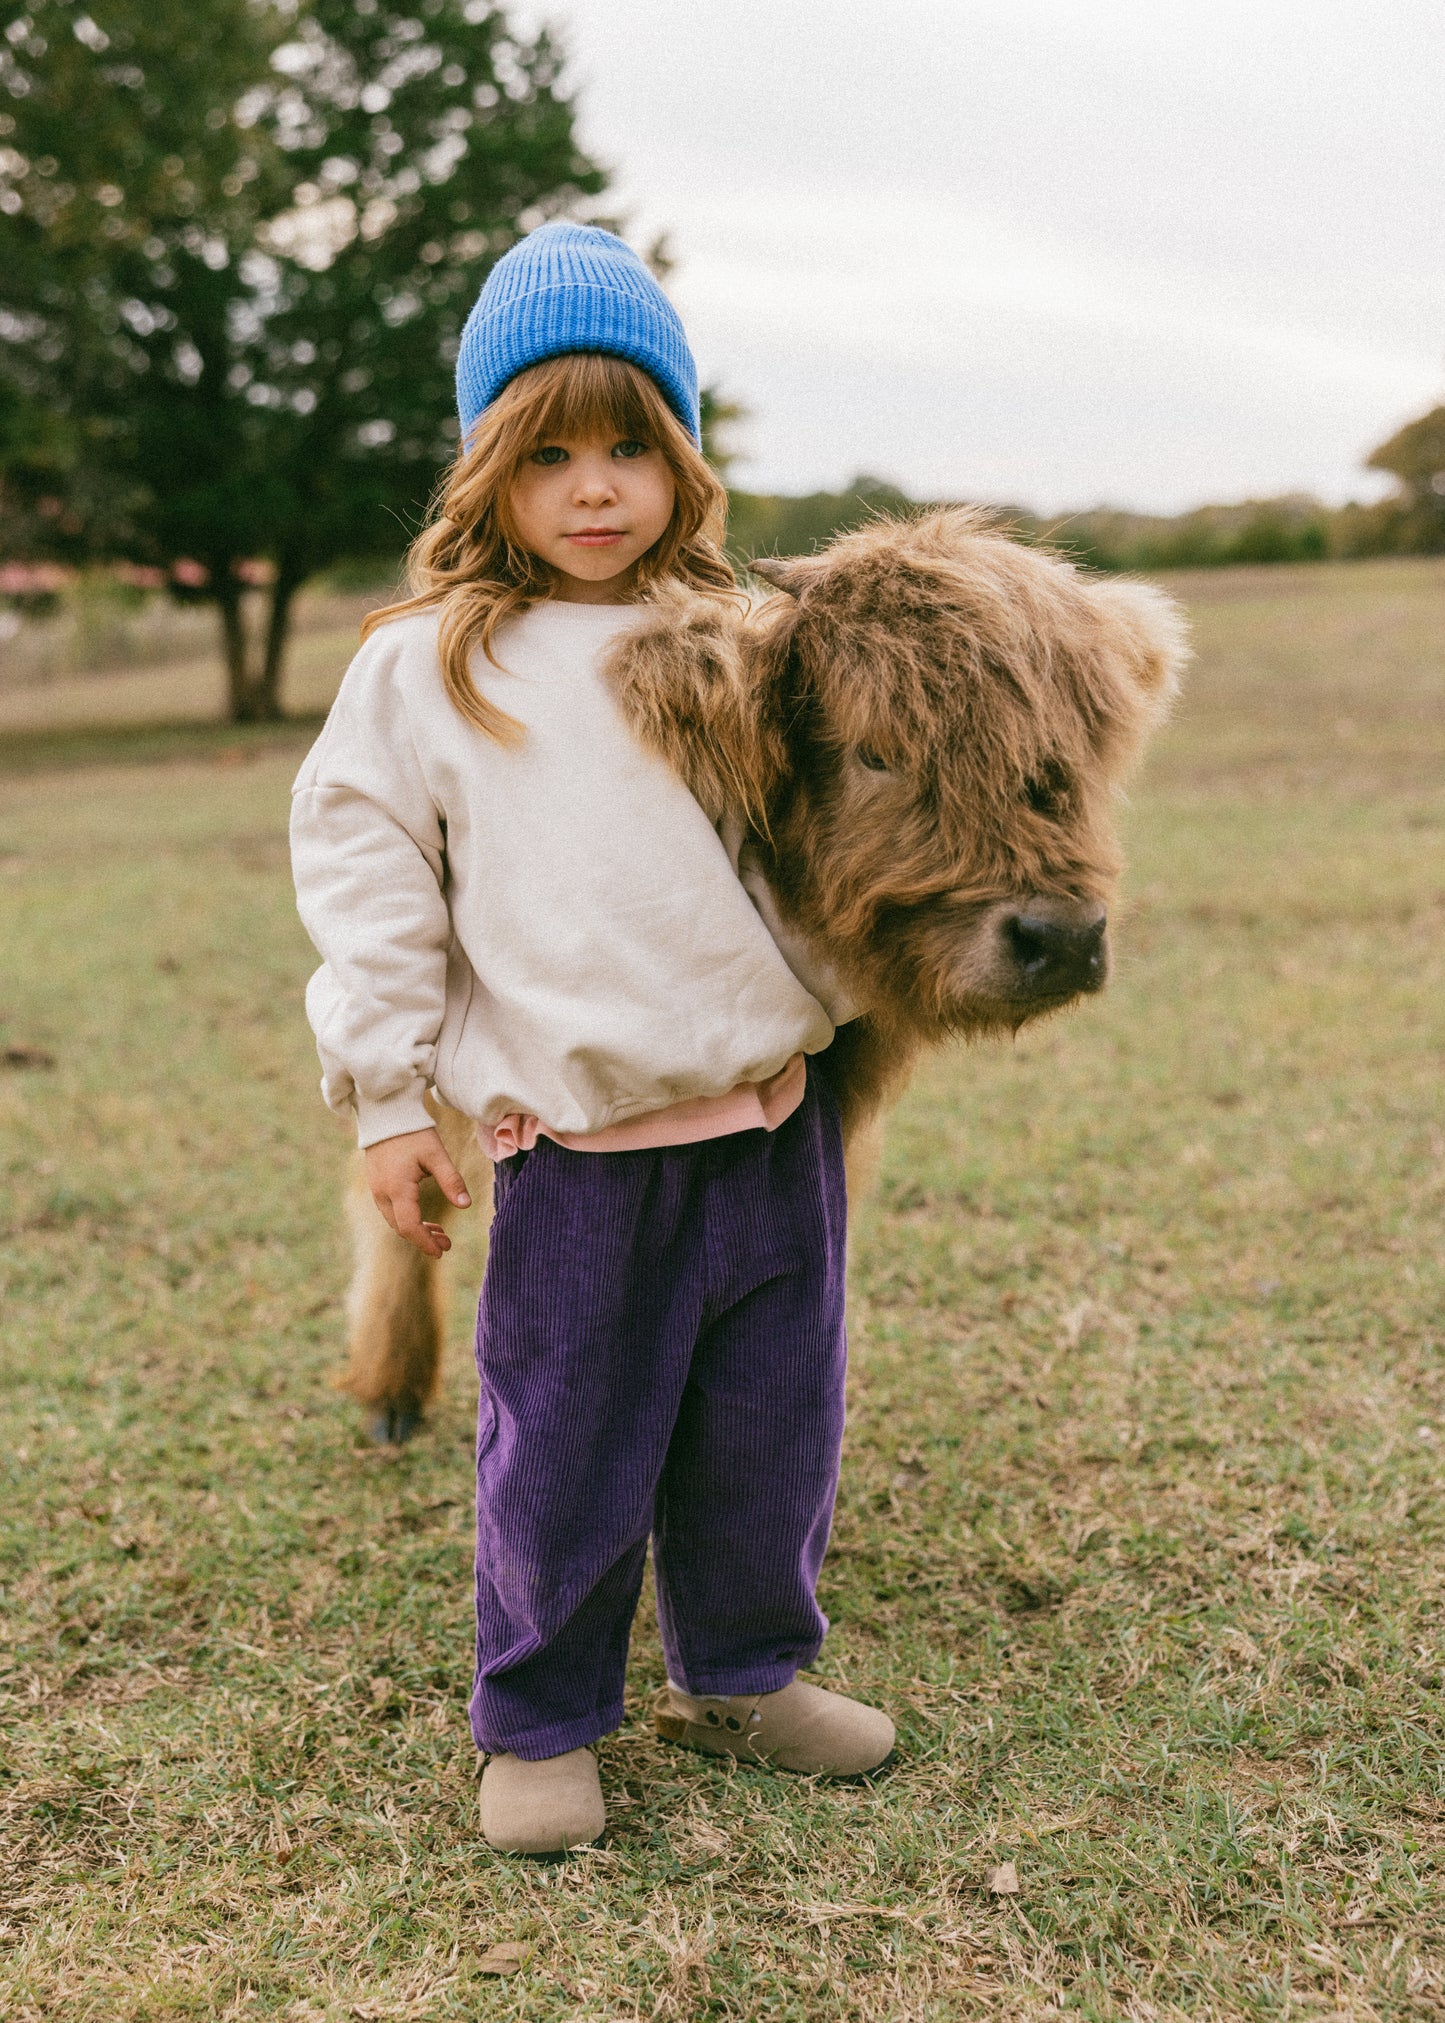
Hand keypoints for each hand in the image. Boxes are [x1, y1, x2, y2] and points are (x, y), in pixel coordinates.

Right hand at [364, 1127, 470, 1257]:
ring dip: (415, 1229)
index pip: (409, 1226)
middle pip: (401, 1228)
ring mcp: (376, 1189)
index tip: (442, 1251)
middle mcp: (382, 1193)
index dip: (425, 1242)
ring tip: (439, 1231)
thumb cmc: (413, 1132)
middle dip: (423, 1239)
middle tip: (447, 1242)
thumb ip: (451, 1180)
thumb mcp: (436, 1154)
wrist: (385, 1113)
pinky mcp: (376, 1183)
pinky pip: (390, 1210)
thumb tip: (466, 1205)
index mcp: (397, 1188)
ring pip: (395, 1220)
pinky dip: (406, 1218)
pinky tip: (422, 1216)